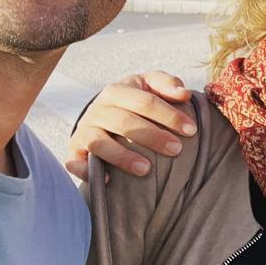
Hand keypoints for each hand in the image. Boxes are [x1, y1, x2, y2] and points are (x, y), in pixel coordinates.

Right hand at [64, 72, 196, 180]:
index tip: (191, 130)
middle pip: (125, 122)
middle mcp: (97, 109)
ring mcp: (84, 130)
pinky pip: (75, 162)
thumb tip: (184, 93)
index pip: (145, 101)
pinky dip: (87, 171)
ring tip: (146, 169)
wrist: (103, 113)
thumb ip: (167, 84)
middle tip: (176, 150)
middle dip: (153, 136)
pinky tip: (108, 180)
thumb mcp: (149, 85)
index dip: (169, 115)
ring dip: (122, 157)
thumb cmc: (135, 100)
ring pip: (100, 143)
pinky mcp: (74, 151)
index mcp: (117, 90)